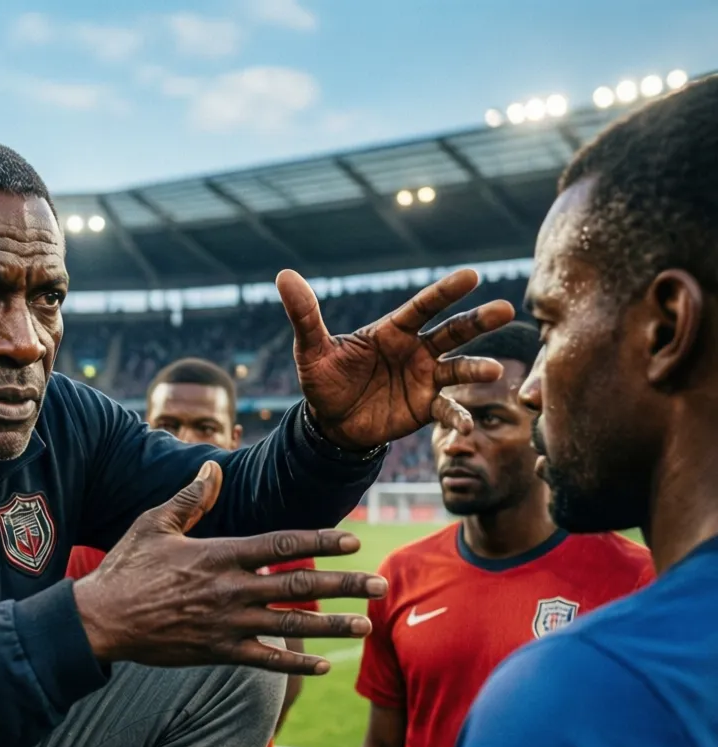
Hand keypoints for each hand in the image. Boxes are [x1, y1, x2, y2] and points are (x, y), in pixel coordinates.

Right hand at [72, 462, 386, 672]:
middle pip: (299, 585)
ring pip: (291, 624)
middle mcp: (230, 589)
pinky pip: (265, 660)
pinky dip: (295, 664)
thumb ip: (190, 500)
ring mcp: (227, 624)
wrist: (101, 621)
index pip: (282, 544)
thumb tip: (215, 469)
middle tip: (380, 585)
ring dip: (332, 625)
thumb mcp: (153, 525)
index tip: (353, 540)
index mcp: (219, 554)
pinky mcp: (217, 652)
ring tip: (365, 624)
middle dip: (344, 585)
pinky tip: (322, 667)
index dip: (321, 540)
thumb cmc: (126, 569)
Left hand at [278, 267, 515, 449]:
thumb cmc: (324, 379)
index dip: (446, 292)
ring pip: (457, 369)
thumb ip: (305, 314)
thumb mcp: (312, 349)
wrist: (330, 422)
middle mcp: (415, 350)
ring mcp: (424, 378)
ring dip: (476, 369)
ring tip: (493, 371)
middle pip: (452, 331)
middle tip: (505, 309)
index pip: (422, 306)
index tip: (471, 276)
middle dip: (478, 321)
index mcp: (392, 331)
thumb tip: (284, 275)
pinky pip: (446, 410)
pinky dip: (457, 417)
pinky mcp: (424, 407)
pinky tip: (465, 429)